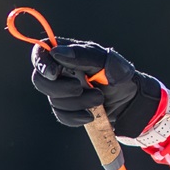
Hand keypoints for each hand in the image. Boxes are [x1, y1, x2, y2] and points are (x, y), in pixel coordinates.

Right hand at [30, 39, 162, 136]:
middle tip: (79, 88)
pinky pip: (62, 116)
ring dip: (77, 102)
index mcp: (66, 54)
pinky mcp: (67, 109)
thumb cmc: (119, 75)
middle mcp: (60, 72)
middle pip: (39, 80)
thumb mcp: (107, 61)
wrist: (130, 101)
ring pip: (53, 100)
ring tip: (98, 98)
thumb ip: (83, 55)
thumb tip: (57, 52)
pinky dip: (77, 116)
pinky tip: (91, 114)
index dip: (40, 62)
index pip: (40, 53)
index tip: (53, 73)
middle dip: (60, 88)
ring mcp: (62, 92)